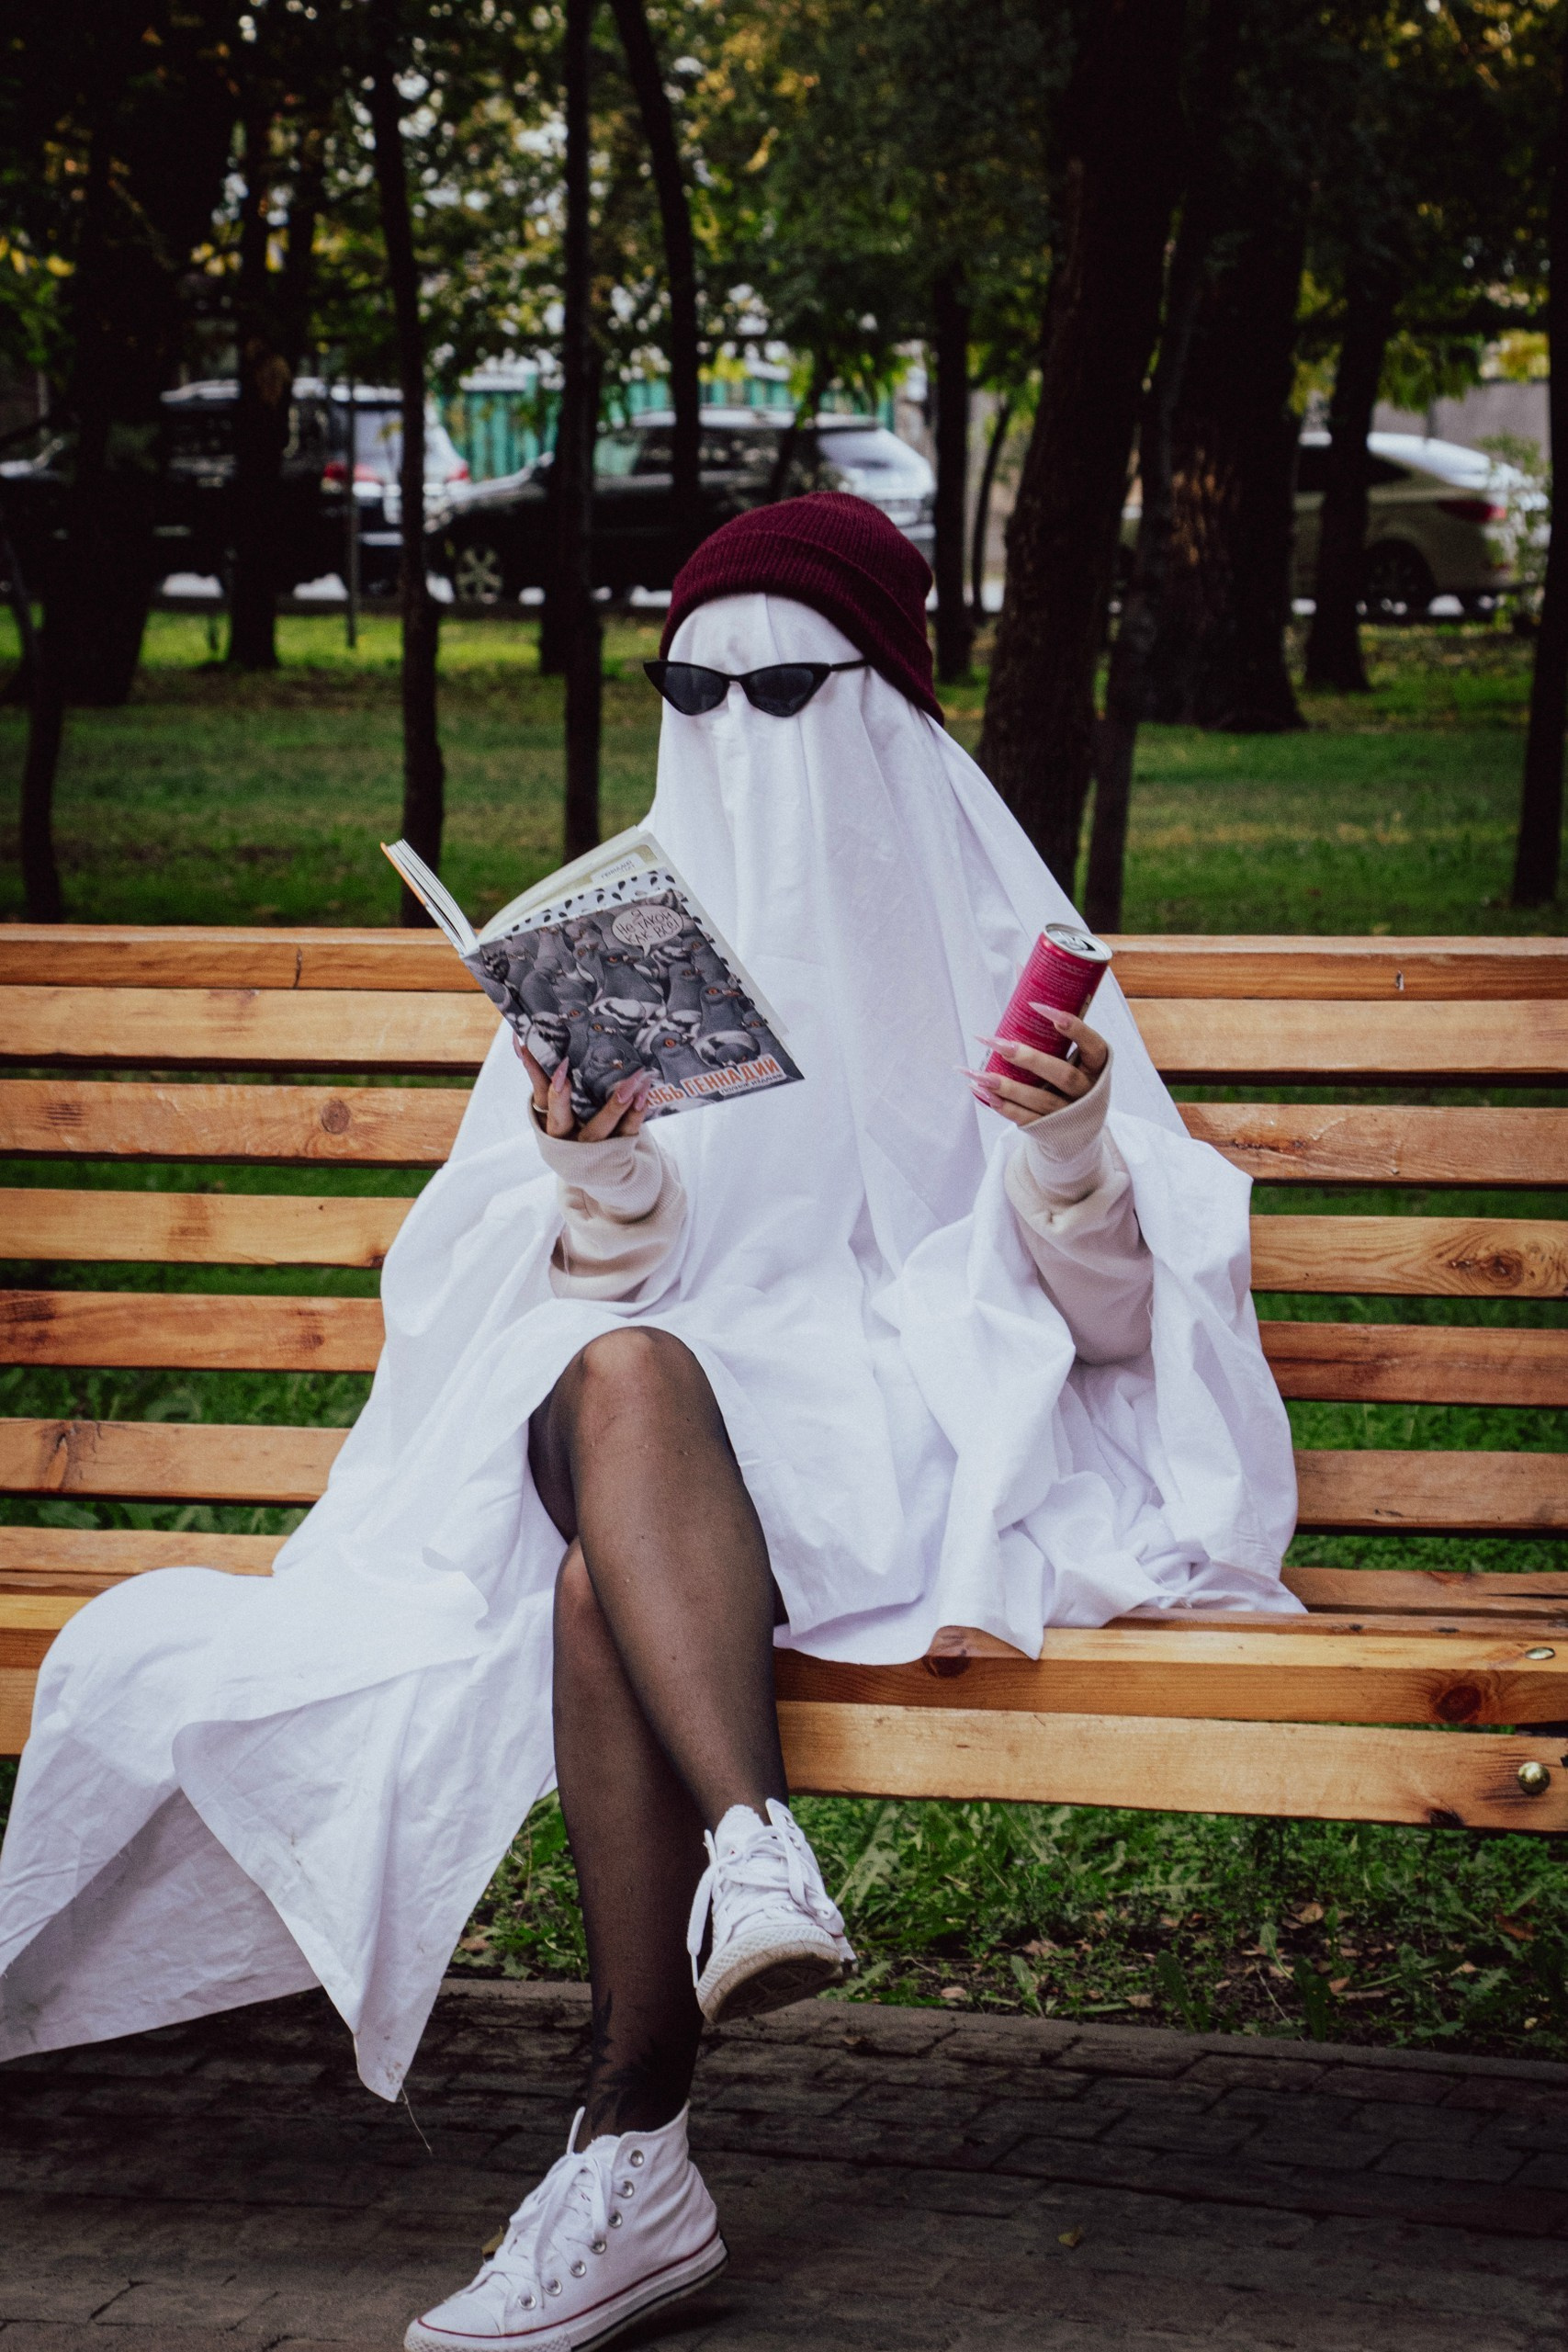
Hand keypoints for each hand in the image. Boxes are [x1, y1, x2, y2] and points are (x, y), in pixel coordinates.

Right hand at [516, 1035, 652, 1141]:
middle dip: (560, 1097)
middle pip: (560, 1119)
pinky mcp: (616, 1148)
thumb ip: (541, 1076)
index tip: (533, 1051)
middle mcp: (566, 1136)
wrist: (602, 1161)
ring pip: (598, 1129)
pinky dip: (635, 1114)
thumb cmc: (573, 1121)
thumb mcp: (554, 1103)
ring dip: (613, 1105)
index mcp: (549, 1120)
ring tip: (629, 1081)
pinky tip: (642, 1095)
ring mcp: (590, 1145)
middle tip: (565, 1070)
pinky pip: (626, 1132)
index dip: (536, 1077)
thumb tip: (521, 1042)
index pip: (540, 1097)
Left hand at [962, 1005, 1108, 1130]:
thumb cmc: (1070, 1071)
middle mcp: (1087, 1089)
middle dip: (1028, 1058)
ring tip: (978, 1074)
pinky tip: (982, 1093)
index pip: (1091, 1042)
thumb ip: (1050, 1016)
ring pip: (1041, 1100)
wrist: (1079, 1126)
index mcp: (1097, 1064)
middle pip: (1062, 1074)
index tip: (1039, 1006)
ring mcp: (1070, 1112)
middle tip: (997, 1042)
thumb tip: (1021, 966)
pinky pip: (1027, 1120)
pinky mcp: (1051, 1130)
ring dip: (1007, 1087)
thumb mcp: (1070, 1048)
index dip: (1071, 1026)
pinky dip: (1004, 1107)